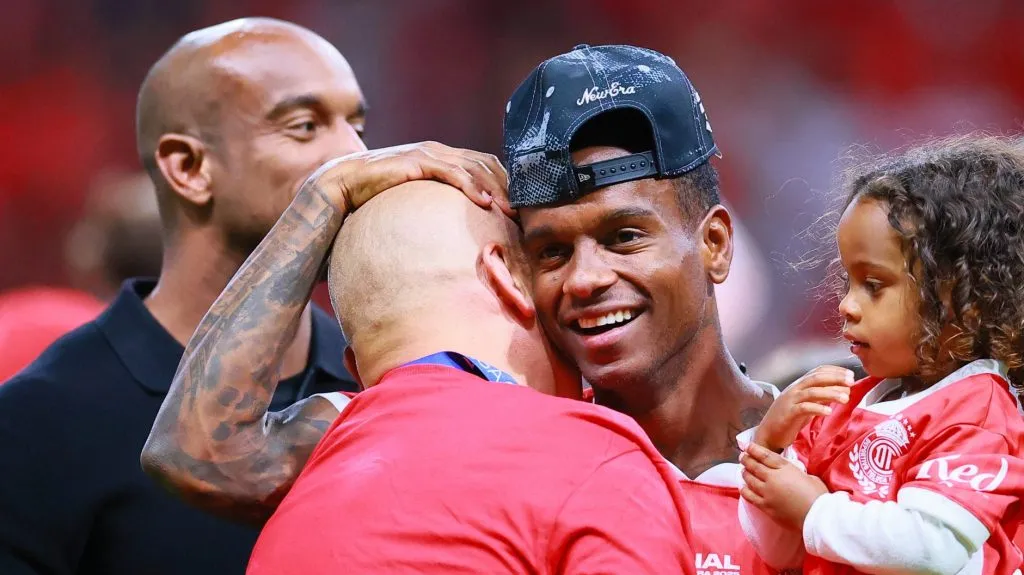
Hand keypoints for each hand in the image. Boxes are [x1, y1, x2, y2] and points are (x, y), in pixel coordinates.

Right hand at [305, 141, 512, 217]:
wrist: (342, 187)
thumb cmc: (378, 200)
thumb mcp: (416, 203)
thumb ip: (437, 207)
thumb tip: (461, 233)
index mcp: (441, 158)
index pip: (484, 164)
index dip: (506, 182)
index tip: (522, 206)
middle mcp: (438, 152)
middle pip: (485, 163)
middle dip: (508, 185)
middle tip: (525, 210)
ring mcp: (426, 154)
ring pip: (473, 166)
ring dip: (495, 188)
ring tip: (510, 209)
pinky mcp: (415, 162)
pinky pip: (449, 172)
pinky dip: (469, 185)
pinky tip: (483, 202)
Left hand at [740, 443, 827, 530]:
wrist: (816, 516)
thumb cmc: (818, 496)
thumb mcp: (809, 477)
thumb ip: (797, 474)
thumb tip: (794, 476)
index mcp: (785, 468)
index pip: (765, 456)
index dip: (754, 449)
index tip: (748, 446)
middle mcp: (772, 478)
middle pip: (755, 467)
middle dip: (746, 460)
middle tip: (742, 457)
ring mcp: (767, 493)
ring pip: (750, 480)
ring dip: (745, 474)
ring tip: (743, 471)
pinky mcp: (765, 506)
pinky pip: (750, 497)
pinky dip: (745, 491)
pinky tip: (742, 488)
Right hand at [753, 365, 852, 451]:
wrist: (768, 434)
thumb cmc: (788, 419)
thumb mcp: (806, 405)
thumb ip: (820, 397)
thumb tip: (841, 391)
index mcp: (798, 385)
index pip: (817, 371)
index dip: (834, 370)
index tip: (850, 375)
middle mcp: (794, 389)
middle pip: (815, 378)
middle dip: (835, 378)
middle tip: (851, 381)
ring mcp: (790, 401)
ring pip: (811, 392)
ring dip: (830, 393)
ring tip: (845, 398)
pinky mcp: (787, 414)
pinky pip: (804, 408)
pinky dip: (817, 408)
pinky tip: (828, 412)